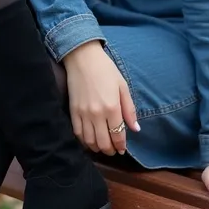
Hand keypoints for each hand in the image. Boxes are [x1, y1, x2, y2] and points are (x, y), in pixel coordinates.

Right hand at [63, 41, 139, 156]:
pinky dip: (84, 141)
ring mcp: (83, 114)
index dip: (121, 146)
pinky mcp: (72, 111)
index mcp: (112, 107)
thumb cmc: (106, 69)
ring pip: (90, 141)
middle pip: (103, 142)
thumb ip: (129, 109)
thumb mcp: (122, 86)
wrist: (83, 57)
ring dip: (97, 148)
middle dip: (110, 150)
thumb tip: (136, 129)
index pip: (117, 135)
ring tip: (102, 146)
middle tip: (113, 150)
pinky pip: (77, 134)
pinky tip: (89, 140)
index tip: (122, 149)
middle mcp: (97, 114)